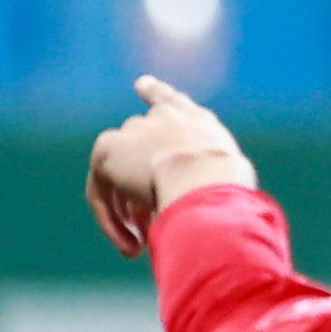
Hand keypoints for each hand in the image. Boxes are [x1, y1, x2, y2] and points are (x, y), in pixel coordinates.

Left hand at [86, 75, 256, 258]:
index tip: (142, 84)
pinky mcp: (107, 149)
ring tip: (139, 247)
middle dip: (142, 197)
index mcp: (195, 120)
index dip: (155, 93)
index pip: (171, 102)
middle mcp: (163, 117)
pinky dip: (112, 221)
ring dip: (128, 216)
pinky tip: (130, 246)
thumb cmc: (226, 192)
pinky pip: (101, 192)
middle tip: (147, 231)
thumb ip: (208, 188)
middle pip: (141, 155)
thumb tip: (196, 218)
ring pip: (120, 179)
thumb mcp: (229, 187)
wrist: (204, 180)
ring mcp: (134, 130)